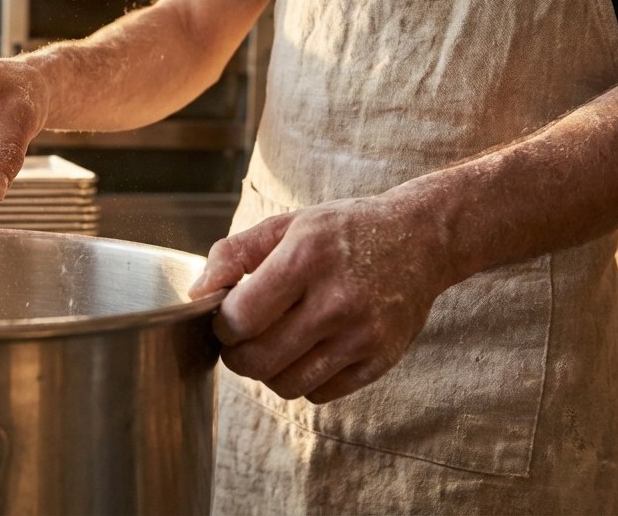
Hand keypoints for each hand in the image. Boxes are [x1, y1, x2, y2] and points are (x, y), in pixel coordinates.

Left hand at [189, 196, 455, 402]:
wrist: (421, 239)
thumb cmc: (344, 232)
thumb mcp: (287, 225)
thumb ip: (234, 254)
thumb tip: (197, 295)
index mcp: (305, 259)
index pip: (240, 318)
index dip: (222, 325)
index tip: (226, 317)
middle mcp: (335, 300)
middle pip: (258, 360)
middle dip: (237, 355)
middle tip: (242, 339)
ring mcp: (361, 335)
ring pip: (286, 385)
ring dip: (268, 372)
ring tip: (275, 345)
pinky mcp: (380, 360)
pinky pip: (320, 393)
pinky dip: (304, 380)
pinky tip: (308, 351)